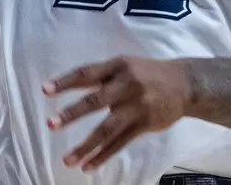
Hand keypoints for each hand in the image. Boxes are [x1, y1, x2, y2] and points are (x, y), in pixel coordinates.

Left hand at [44, 56, 190, 170]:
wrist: (185, 84)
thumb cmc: (148, 73)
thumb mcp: (126, 65)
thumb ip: (103, 75)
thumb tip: (71, 85)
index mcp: (117, 66)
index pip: (87, 73)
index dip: (66, 81)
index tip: (45, 90)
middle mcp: (125, 84)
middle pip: (95, 100)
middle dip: (72, 114)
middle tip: (51, 124)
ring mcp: (136, 106)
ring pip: (107, 129)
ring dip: (86, 145)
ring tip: (68, 160)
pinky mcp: (144, 124)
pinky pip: (120, 143)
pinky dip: (103, 155)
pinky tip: (89, 165)